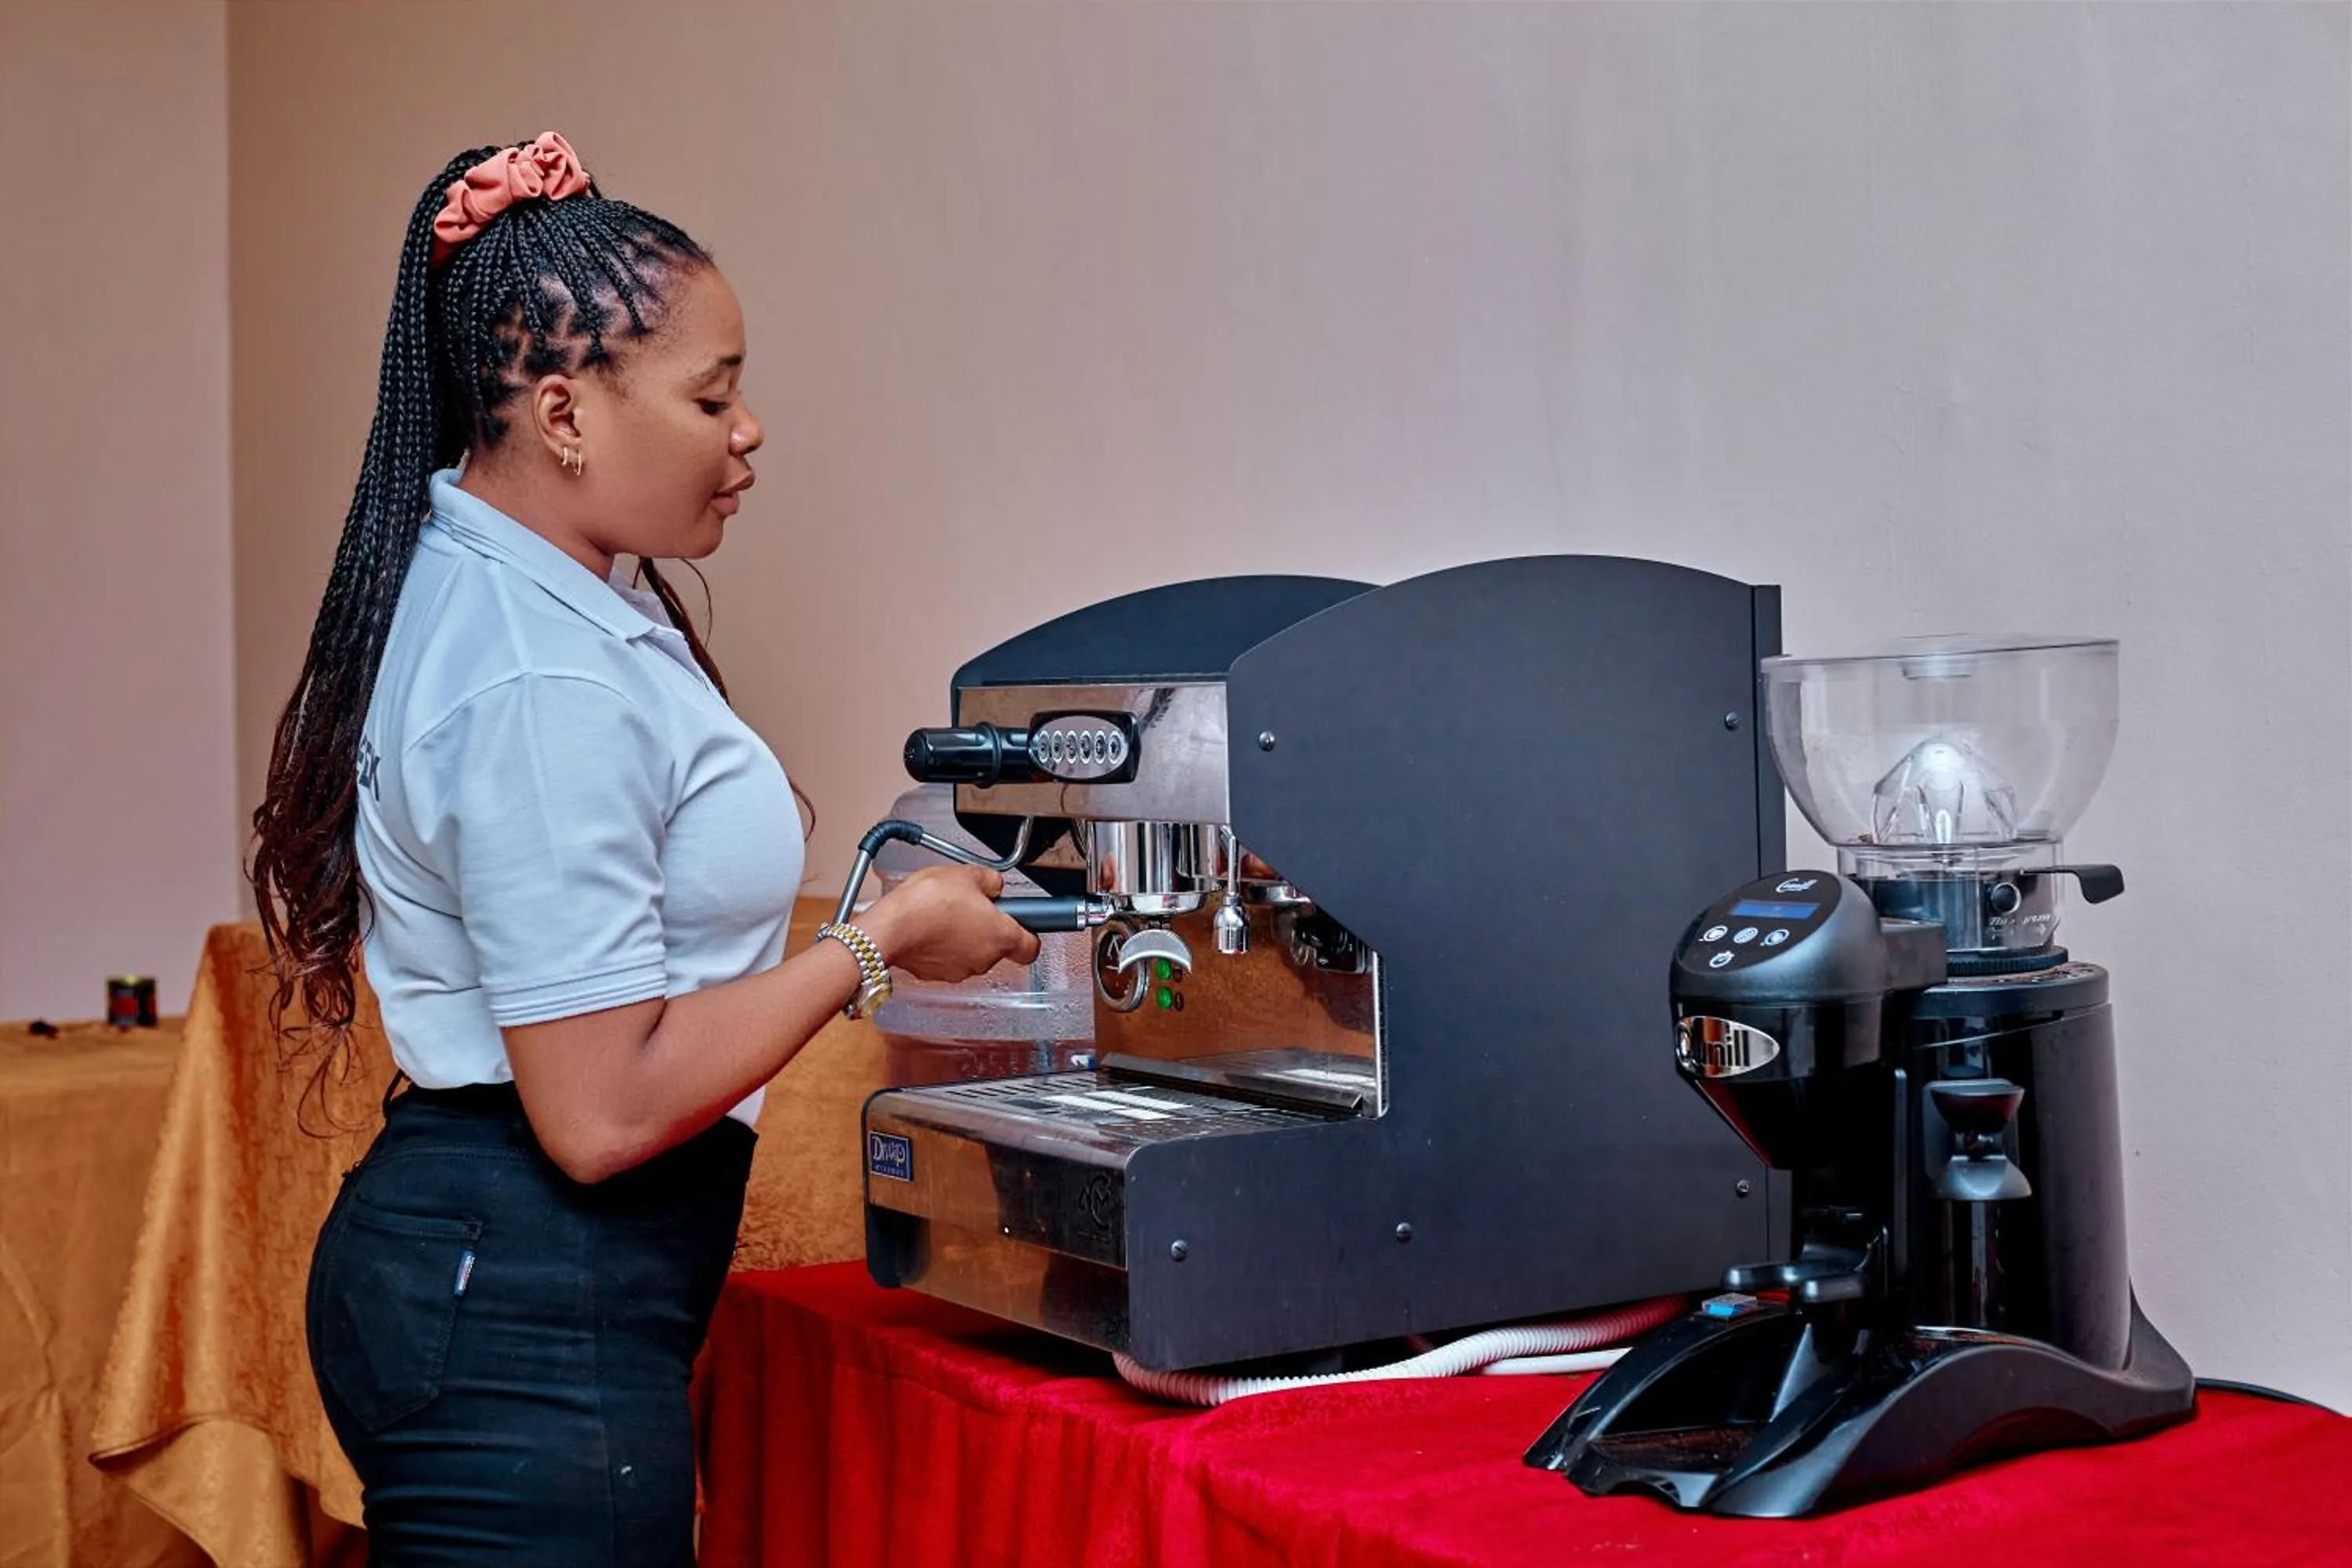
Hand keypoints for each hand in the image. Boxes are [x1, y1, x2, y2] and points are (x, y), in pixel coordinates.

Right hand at [860, 864, 1040, 982]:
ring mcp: (960, 970)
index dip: (1030, 934)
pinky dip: (942, 947)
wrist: (890, 928)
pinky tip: (929, 928)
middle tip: (971, 905)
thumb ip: (990, 880)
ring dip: (963, 937)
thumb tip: (994, 885)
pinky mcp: (936, 975)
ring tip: (944, 914)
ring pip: (971, 953)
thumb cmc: (929, 902)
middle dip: (987, 927)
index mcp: (1001, 936)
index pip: (1032, 948)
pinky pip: (947, 959)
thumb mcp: (967, 875)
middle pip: (998, 946)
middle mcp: (985, 959)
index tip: (1024, 922)